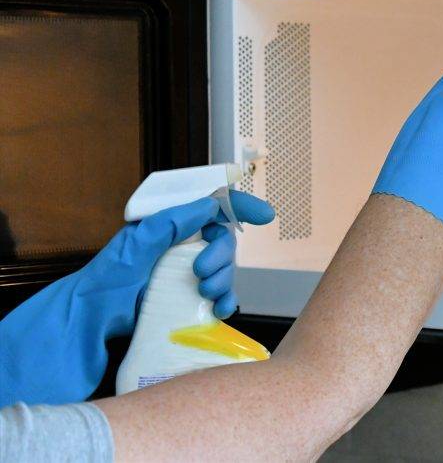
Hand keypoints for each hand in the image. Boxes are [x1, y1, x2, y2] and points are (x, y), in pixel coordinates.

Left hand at [0, 190, 273, 406]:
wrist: (89, 325)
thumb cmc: (104, 282)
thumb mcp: (133, 246)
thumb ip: (170, 223)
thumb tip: (207, 206)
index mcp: (169, 226)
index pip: (211, 207)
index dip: (240, 207)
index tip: (263, 214)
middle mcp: (180, 246)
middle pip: (222, 241)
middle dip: (221, 257)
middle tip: (202, 273)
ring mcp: (185, 273)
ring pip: (224, 269)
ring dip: (223, 280)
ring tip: (206, 294)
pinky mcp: (189, 299)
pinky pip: (220, 296)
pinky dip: (226, 301)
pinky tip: (219, 310)